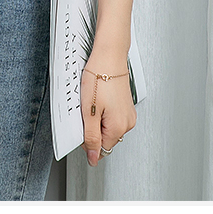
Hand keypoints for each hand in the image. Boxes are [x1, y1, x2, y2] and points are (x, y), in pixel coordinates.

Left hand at [80, 52, 135, 166]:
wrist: (109, 55)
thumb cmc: (99, 76)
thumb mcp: (89, 111)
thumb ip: (91, 137)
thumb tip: (93, 158)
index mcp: (119, 127)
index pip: (101, 149)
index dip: (88, 139)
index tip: (83, 123)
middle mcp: (128, 123)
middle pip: (105, 138)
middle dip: (94, 128)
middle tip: (87, 108)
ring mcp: (129, 113)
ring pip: (108, 126)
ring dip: (98, 118)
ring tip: (94, 100)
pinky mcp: (126, 105)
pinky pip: (113, 116)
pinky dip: (104, 110)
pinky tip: (99, 96)